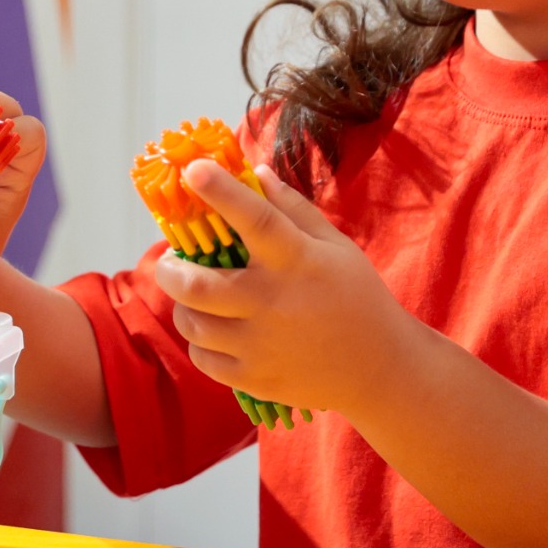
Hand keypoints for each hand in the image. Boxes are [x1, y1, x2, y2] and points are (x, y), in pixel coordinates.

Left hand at [155, 161, 417, 416]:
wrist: (379, 369)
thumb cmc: (356, 297)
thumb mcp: (335, 247)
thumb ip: (293, 209)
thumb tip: (256, 172)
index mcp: (296, 261)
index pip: (254, 218)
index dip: (221, 192)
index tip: (193, 169)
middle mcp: (272, 302)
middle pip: (196, 285)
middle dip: (169, 268)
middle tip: (170, 260)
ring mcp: (260, 345)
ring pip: (192, 323)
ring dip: (183, 305)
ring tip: (194, 296)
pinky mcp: (255, 379)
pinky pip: (202, 358)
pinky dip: (199, 341)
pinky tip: (213, 331)